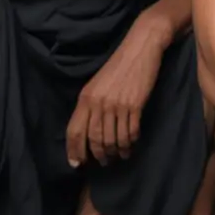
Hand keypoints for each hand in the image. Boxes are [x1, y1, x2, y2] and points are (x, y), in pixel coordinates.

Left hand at [66, 22, 167, 166]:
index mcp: (85, 98)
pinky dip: (130, 143)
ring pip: (113, 138)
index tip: (77, 165)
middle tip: (103, 162)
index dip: (74, 150)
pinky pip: (130, 132)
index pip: (75, 131)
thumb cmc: (118, 67)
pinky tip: (130, 146)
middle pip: (95, 139)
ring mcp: (117, 105)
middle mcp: (99, 103)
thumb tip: (87, 132)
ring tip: (119, 156)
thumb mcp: (97, 84)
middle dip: (98, 155)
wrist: (140, 49)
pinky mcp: (134, 105)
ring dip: (115, 151)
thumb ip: (90, 105)